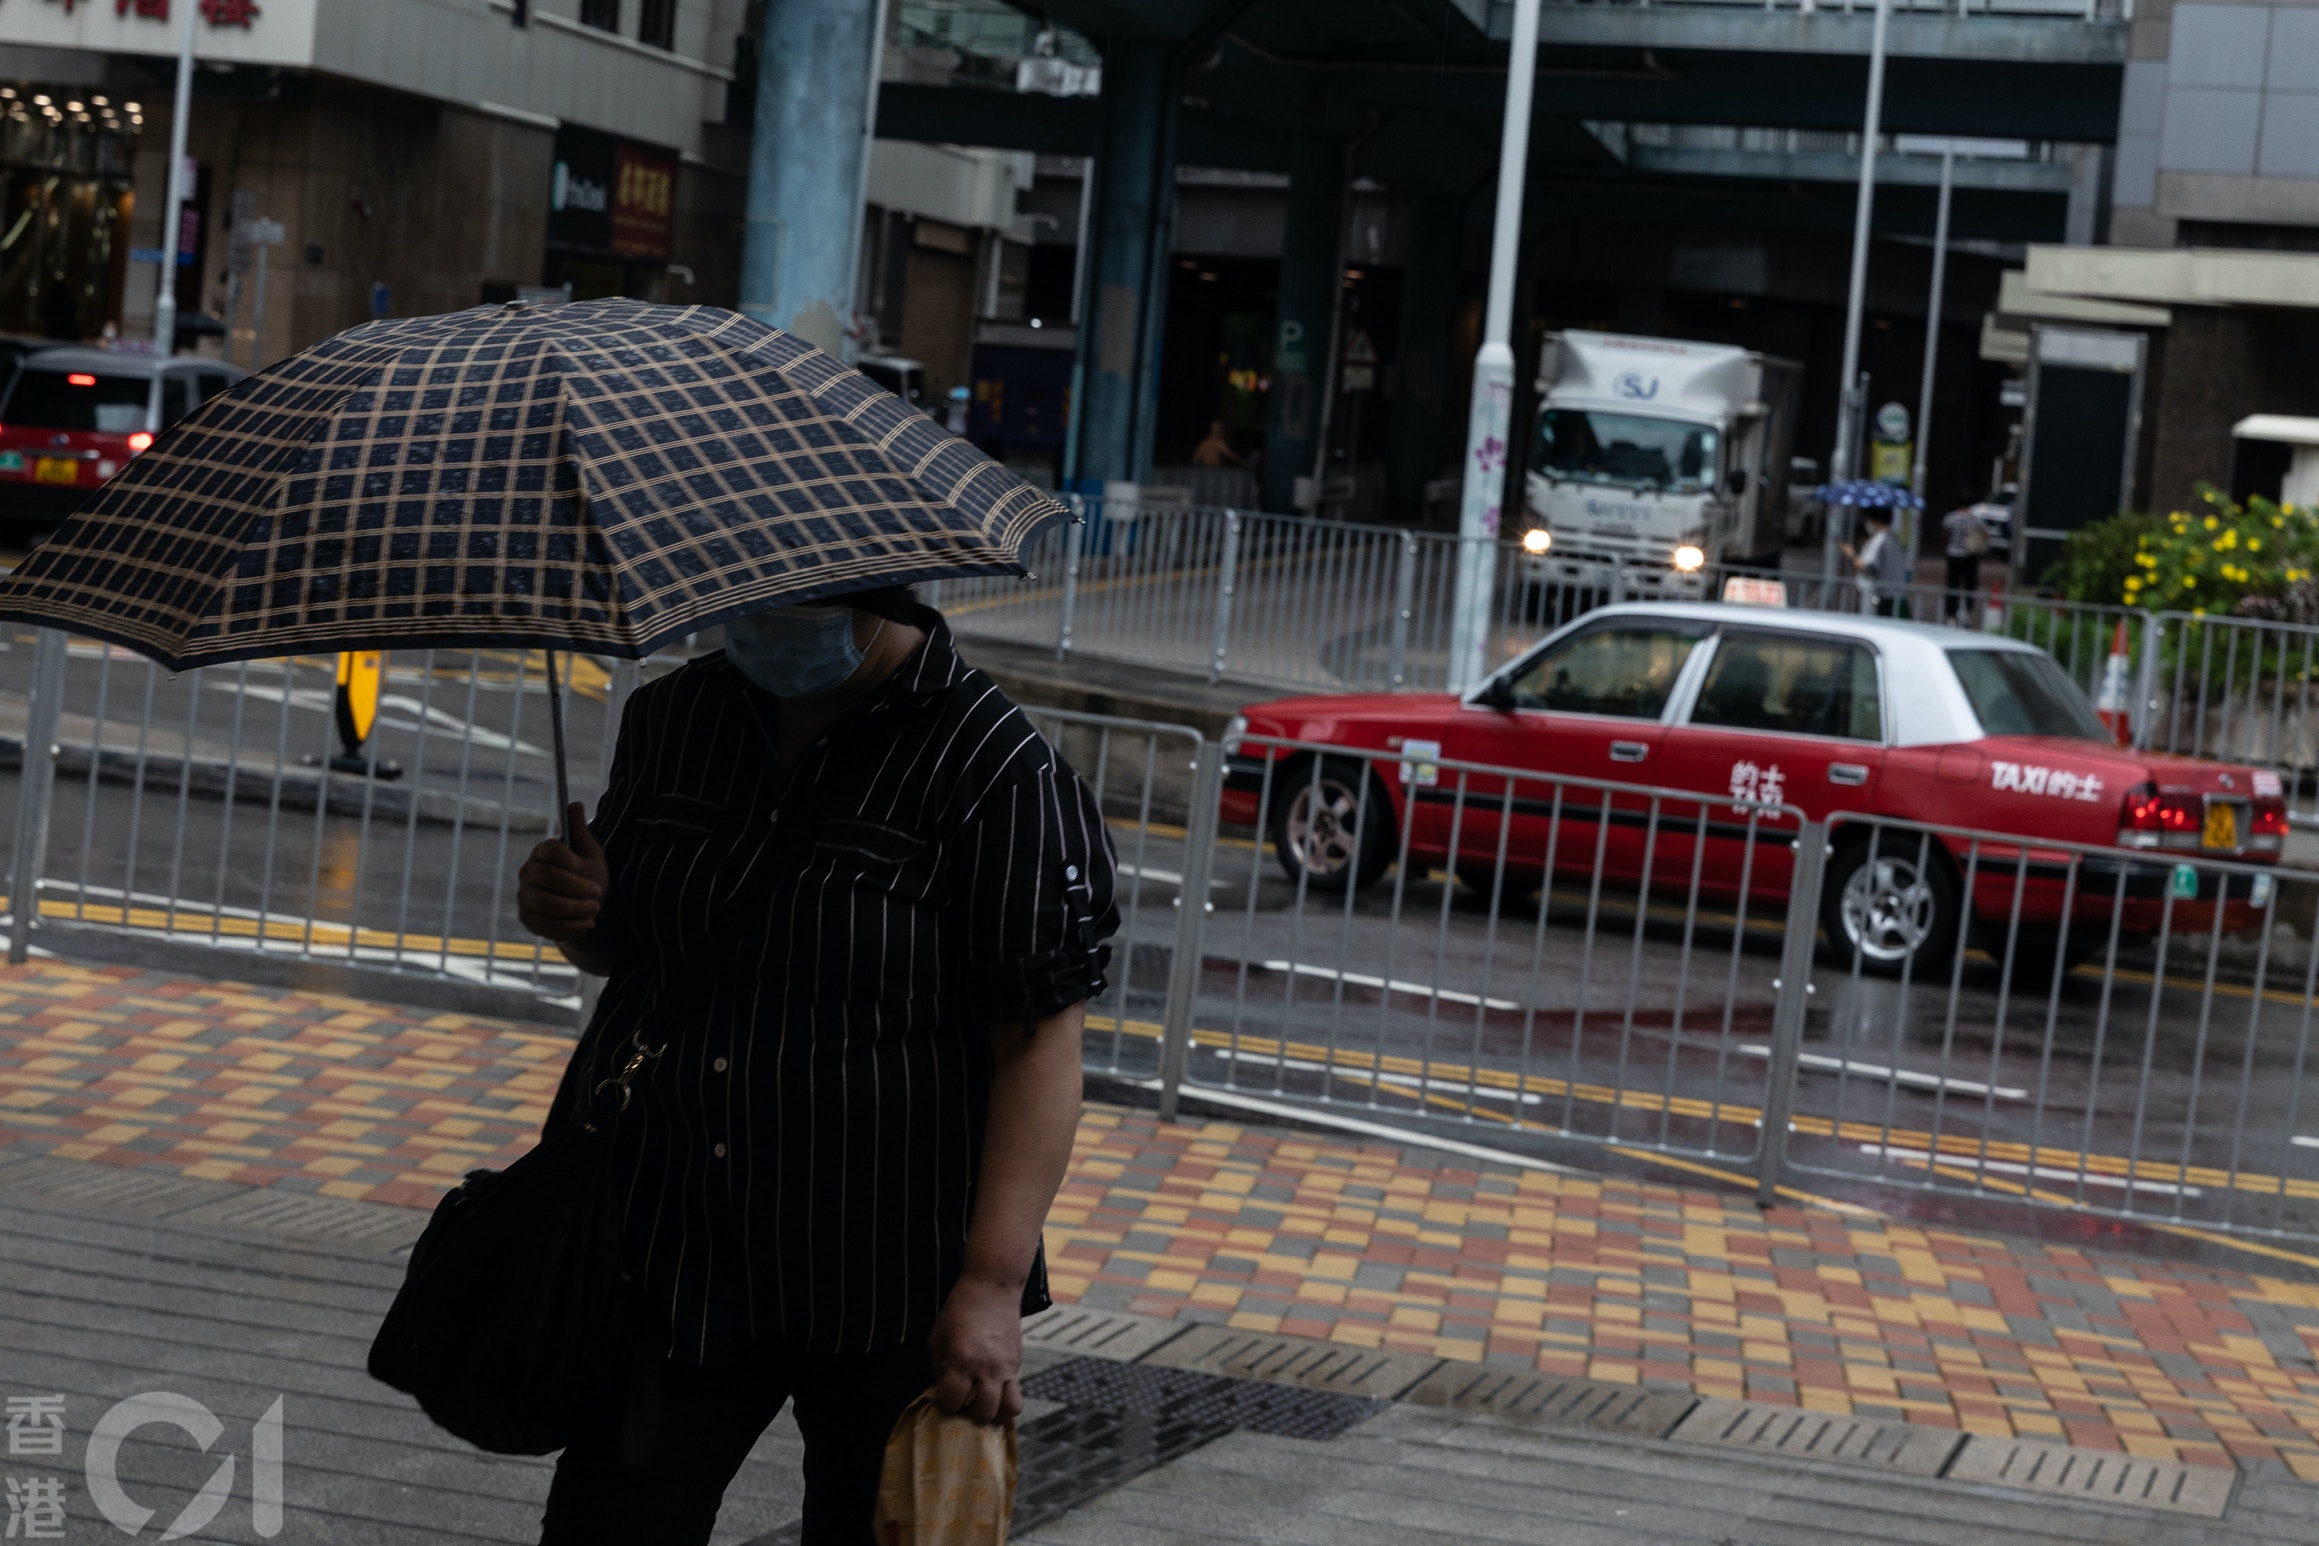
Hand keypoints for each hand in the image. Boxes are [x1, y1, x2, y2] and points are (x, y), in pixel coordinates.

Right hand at [517, 802, 607, 943]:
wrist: (585, 906)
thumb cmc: (587, 875)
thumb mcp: (589, 852)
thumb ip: (580, 832)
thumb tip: (574, 804)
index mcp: (543, 852)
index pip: (550, 851)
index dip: (572, 862)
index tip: (590, 870)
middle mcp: (528, 872)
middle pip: (546, 877)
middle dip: (576, 887)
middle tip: (597, 894)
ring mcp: (525, 897)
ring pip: (545, 903)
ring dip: (575, 908)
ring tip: (595, 909)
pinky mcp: (528, 919)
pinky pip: (546, 925)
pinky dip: (571, 927)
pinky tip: (588, 923)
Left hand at [927, 1275, 1023, 1423]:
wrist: (993, 1287)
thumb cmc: (959, 1309)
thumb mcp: (938, 1336)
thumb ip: (940, 1367)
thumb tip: (942, 1391)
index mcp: (962, 1360)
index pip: (952, 1401)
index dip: (946, 1402)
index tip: (945, 1394)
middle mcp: (986, 1368)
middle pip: (984, 1413)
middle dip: (971, 1414)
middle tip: (965, 1402)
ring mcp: (1006, 1367)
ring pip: (1010, 1409)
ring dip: (996, 1412)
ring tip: (985, 1403)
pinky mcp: (1017, 1363)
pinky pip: (1015, 1391)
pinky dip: (1004, 1396)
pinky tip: (992, 1387)